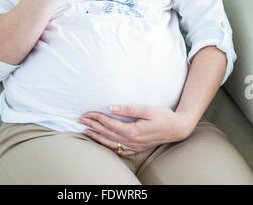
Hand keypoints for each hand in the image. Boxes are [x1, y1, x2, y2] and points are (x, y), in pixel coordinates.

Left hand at [78, 105, 193, 155]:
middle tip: (79, 119)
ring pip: (111, 143)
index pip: (109, 124)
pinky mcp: (138, 147)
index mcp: (133, 130)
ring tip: (85, 130)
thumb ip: (128, 109)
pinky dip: (109, 146)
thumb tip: (111, 107)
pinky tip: (104, 143)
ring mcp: (134, 146)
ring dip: (97, 136)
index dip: (97, 118)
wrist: (178, 128)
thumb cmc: (164, 116)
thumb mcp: (147, 109)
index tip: (87, 112)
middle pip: (107, 133)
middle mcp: (132, 140)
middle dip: (92, 125)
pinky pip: (120, 150)